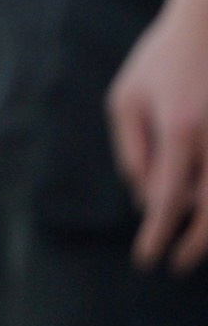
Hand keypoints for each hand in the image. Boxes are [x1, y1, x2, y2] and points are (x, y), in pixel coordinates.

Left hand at [108, 6, 207, 272]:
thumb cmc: (162, 61)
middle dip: (193, 246)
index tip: (146, 259)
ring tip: (197, 251)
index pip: (167, 199)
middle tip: (175, 265)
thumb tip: (143, 197)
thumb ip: (132, 150)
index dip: (157, 234)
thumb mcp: (127, 99)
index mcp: (180, 131)